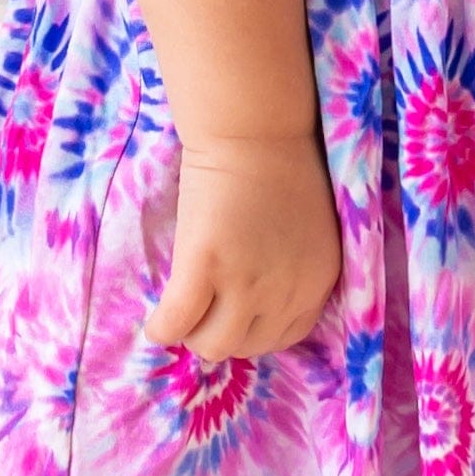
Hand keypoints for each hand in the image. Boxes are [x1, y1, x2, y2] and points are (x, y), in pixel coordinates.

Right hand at [146, 134, 343, 363]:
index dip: (254, 328)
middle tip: (205, 306)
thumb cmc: (281, 164)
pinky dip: (162, 329)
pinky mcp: (204, 266)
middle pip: (246, 347)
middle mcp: (286, 292)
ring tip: (183, 310)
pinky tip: (157, 322)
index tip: (235, 312)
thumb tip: (258, 301)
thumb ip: (293, 269)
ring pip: (212, 345)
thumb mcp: (309, 232)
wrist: (254, 128)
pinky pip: (176, 323)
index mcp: (317, 282)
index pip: (284, 338)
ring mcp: (245, 283)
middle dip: (223, 331)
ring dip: (194, 333)